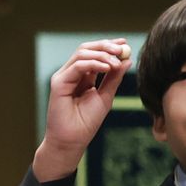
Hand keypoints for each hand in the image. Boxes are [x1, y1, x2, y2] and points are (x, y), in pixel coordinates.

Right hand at [32, 39, 132, 181]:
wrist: (73, 141)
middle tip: (122, 48)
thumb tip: (126, 60)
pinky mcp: (58, 83)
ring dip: (102, 54)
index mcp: (82, 76)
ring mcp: (63, 77)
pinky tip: (107, 68)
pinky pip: (78, 66)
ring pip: (82, 53)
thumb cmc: (86, 123)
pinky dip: (94, 63)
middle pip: (87, 48)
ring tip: (116, 62)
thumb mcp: (105, 96)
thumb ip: (114, 78)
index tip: (125, 44)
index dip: (109, 46)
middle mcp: (71, 74)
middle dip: (106, 46)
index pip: (94, 53)